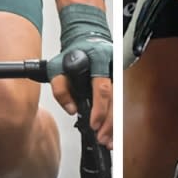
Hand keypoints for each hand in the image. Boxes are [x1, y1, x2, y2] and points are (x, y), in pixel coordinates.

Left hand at [47, 3, 112, 149]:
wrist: (87, 36)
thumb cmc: (73, 52)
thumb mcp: (57, 66)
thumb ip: (60, 88)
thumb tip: (71, 108)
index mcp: (98, 60)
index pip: (102, 88)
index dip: (100, 108)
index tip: (94, 124)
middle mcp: (112, 66)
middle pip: (115, 99)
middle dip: (109, 122)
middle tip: (102, 138)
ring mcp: (119, 72)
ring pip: (121, 101)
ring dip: (115, 123)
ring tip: (109, 140)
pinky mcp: (120, 78)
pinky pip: (121, 100)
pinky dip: (117, 117)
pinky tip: (114, 131)